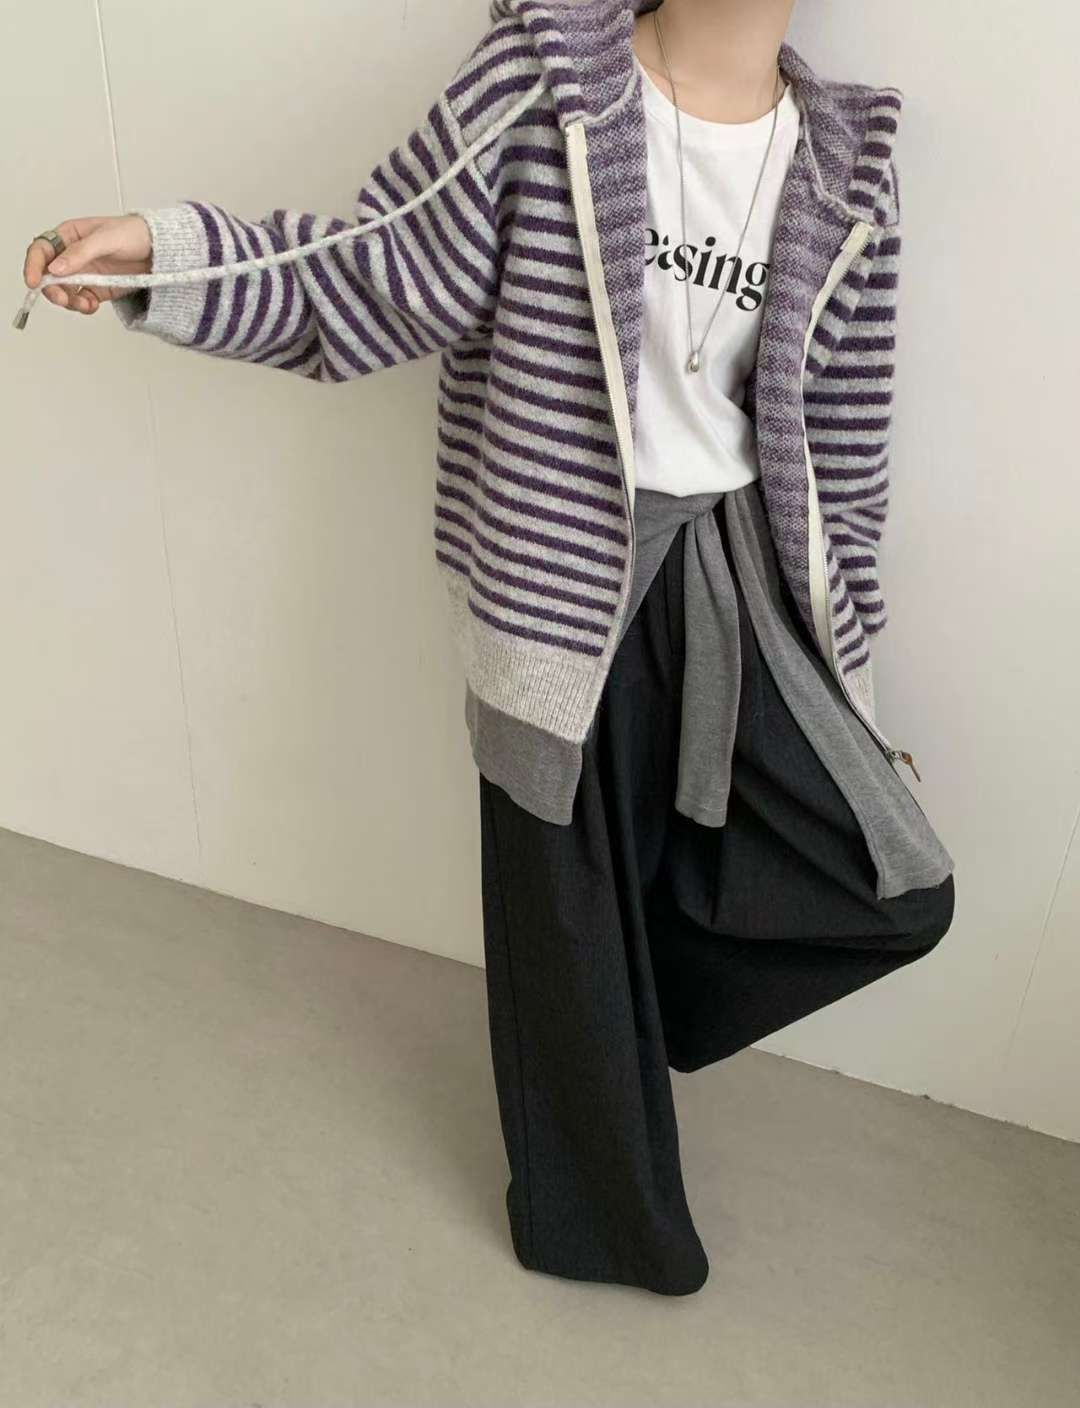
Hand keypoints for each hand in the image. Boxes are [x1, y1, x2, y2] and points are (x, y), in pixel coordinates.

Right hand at [22, 215, 151, 315]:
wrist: (159, 250)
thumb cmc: (134, 234)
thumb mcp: (106, 238)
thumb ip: (80, 253)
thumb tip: (55, 268)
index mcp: (69, 236)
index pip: (41, 250)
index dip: (33, 265)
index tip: (34, 282)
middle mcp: (72, 256)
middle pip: (48, 275)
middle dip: (52, 289)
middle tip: (63, 298)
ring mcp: (84, 273)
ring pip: (64, 291)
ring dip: (69, 301)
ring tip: (85, 305)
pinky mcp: (97, 289)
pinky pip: (81, 301)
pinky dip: (83, 307)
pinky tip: (91, 306)